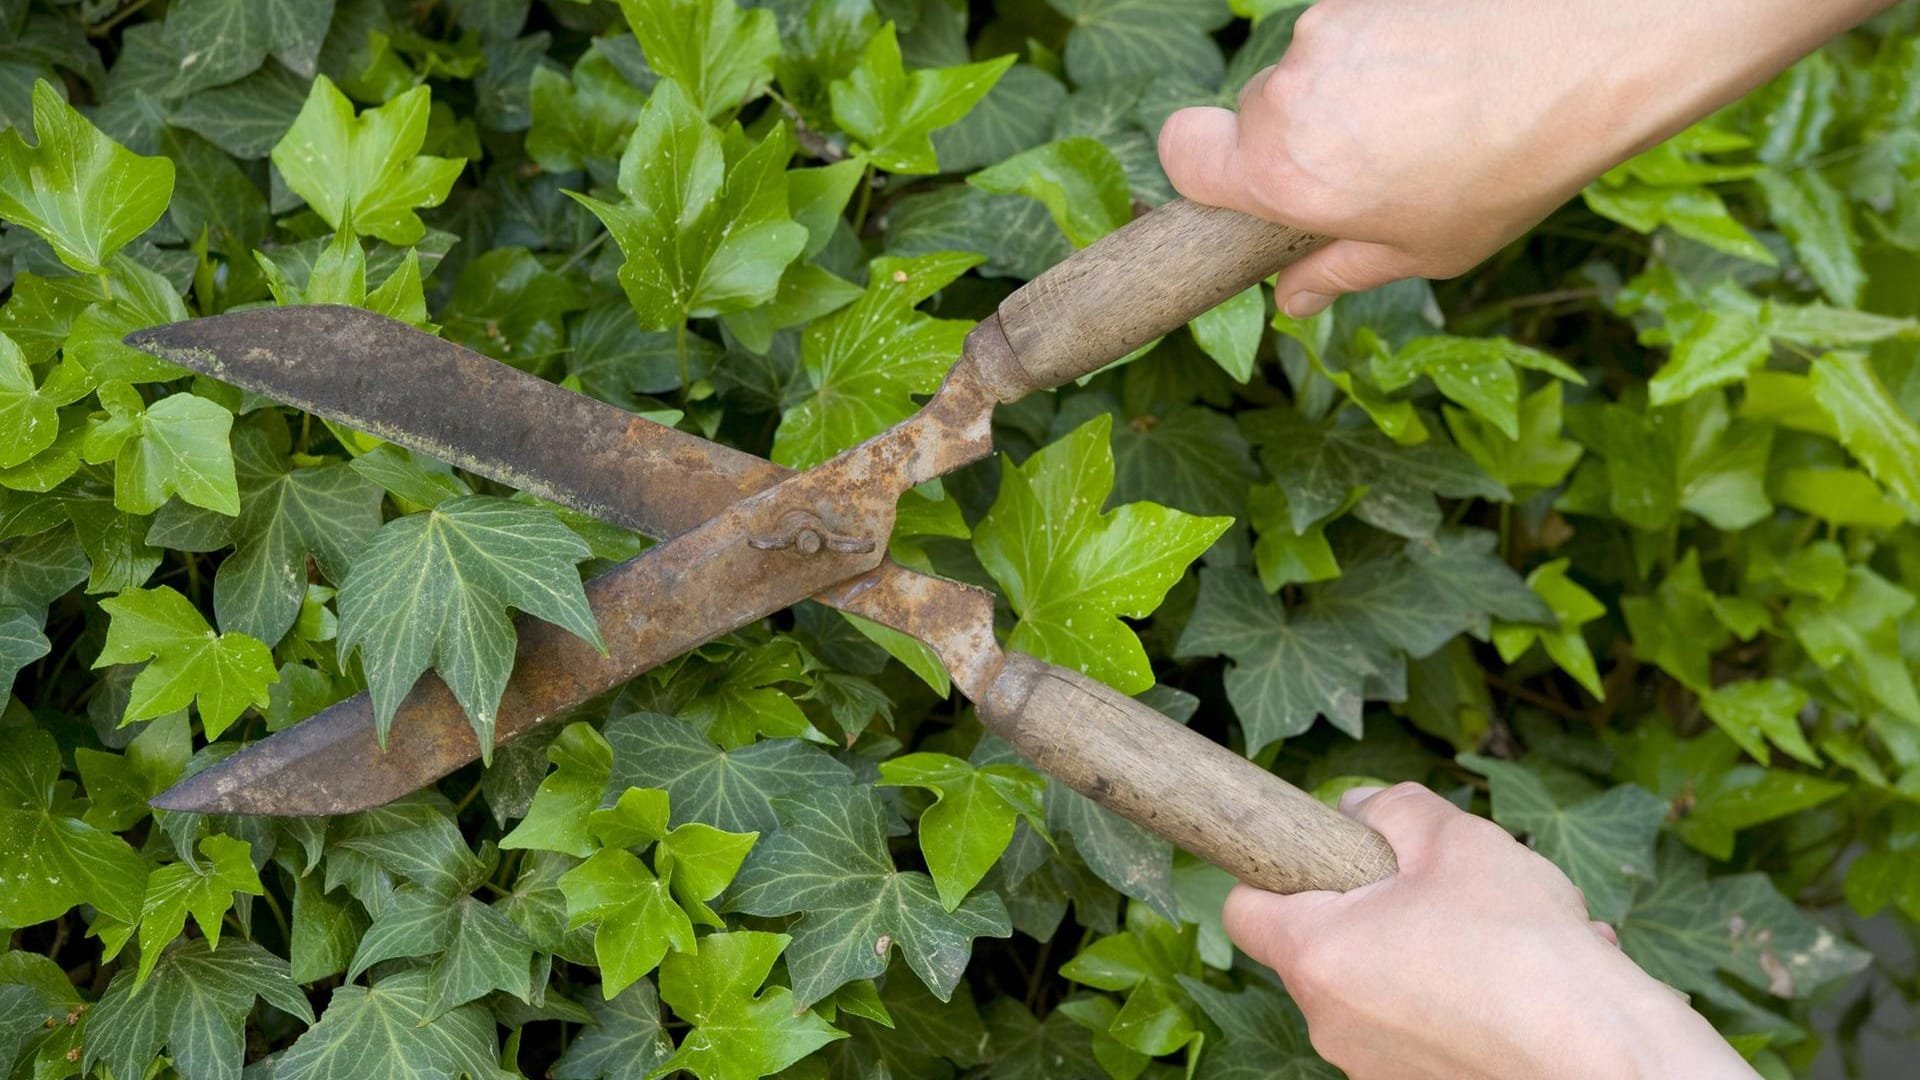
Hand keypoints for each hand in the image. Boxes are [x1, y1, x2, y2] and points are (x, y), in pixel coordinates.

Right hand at [1158, 0, 1894, 318]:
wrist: (1587, 58)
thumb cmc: (1507, 169)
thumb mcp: (1424, 250)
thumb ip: (1340, 271)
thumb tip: (1292, 298)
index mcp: (1283, 170)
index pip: (1180, 153)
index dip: (1202, 170)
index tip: (1245, 185)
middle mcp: (1288, 95)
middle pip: (1255, 114)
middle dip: (1299, 138)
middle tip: (1372, 164)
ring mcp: (1326, 33)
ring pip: (1309, 69)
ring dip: (1348, 92)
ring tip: (1426, 115)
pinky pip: (1354, 29)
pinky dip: (1384, 50)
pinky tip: (1442, 71)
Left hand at [1223, 783, 1758, 1079]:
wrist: (1604, 1058)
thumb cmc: (1522, 948)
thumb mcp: (1457, 842)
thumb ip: (1394, 812)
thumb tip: (1358, 811)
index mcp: (1317, 956)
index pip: (1246, 908)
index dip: (1277, 869)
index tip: (1323, 855)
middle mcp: (1330, 1024)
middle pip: (1327, 945)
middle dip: (1379, 908)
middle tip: (1445, 889)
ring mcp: (1372, 1068)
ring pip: (1385, 986)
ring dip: (1433, 951)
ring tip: (1510, 935)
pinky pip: (1428, 1027)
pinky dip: (1466, 999)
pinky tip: (1533, 977)